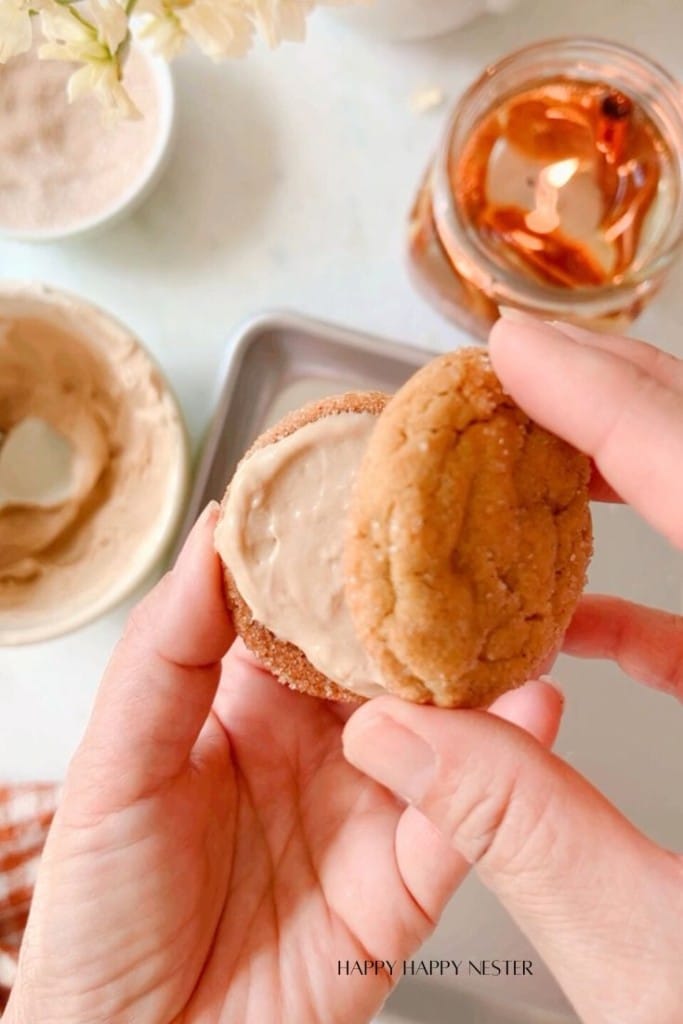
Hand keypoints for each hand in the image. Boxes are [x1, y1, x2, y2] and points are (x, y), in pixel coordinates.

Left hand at [4, 506, 560, 1023]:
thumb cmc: (103, 913)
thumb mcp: (116, 761)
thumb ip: (167, 648)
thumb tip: (213, 535)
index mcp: (246, 704)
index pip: (306, 612)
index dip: (336, 557)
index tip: (372, 493)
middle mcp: (315, 745)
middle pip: (384, 659)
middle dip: (424, 607)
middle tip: (463, 543)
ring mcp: (364, 807)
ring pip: (437, 727)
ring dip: (478, 676)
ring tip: (510, 615)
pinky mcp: (401, 882)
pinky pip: (460, 819)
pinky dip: (500, 769)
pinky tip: (526, 713)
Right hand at [344, 319, 682, 1023]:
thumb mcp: (661, 958)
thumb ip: (525, 832)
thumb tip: (395, 740)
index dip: (607, 404)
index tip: (518, 353)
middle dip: (623, 410)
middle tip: (520, 381)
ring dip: (635, 488)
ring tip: (533, 472)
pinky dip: (657, 605)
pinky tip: (583, 623)